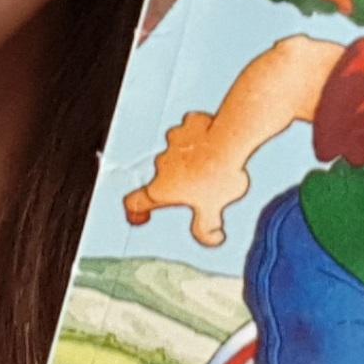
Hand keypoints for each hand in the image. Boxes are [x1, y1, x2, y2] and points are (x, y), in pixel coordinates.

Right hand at [118, 110, 251, 247]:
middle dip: (178, 183)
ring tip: (214, 164)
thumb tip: (213, 239)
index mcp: (161, 189)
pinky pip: (190, 131)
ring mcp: (173, 142)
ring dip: (189, 159)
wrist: (229, 141)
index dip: (135, 211)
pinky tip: (214, 142)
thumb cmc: (217, 178)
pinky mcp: (188, 124)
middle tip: (203, 189)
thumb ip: (206, 230)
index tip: (143, 216)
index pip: (134, 202)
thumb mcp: (212, 212)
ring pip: (176, 153)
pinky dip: (198, 137)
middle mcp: (161, 164)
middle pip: (163, 178)